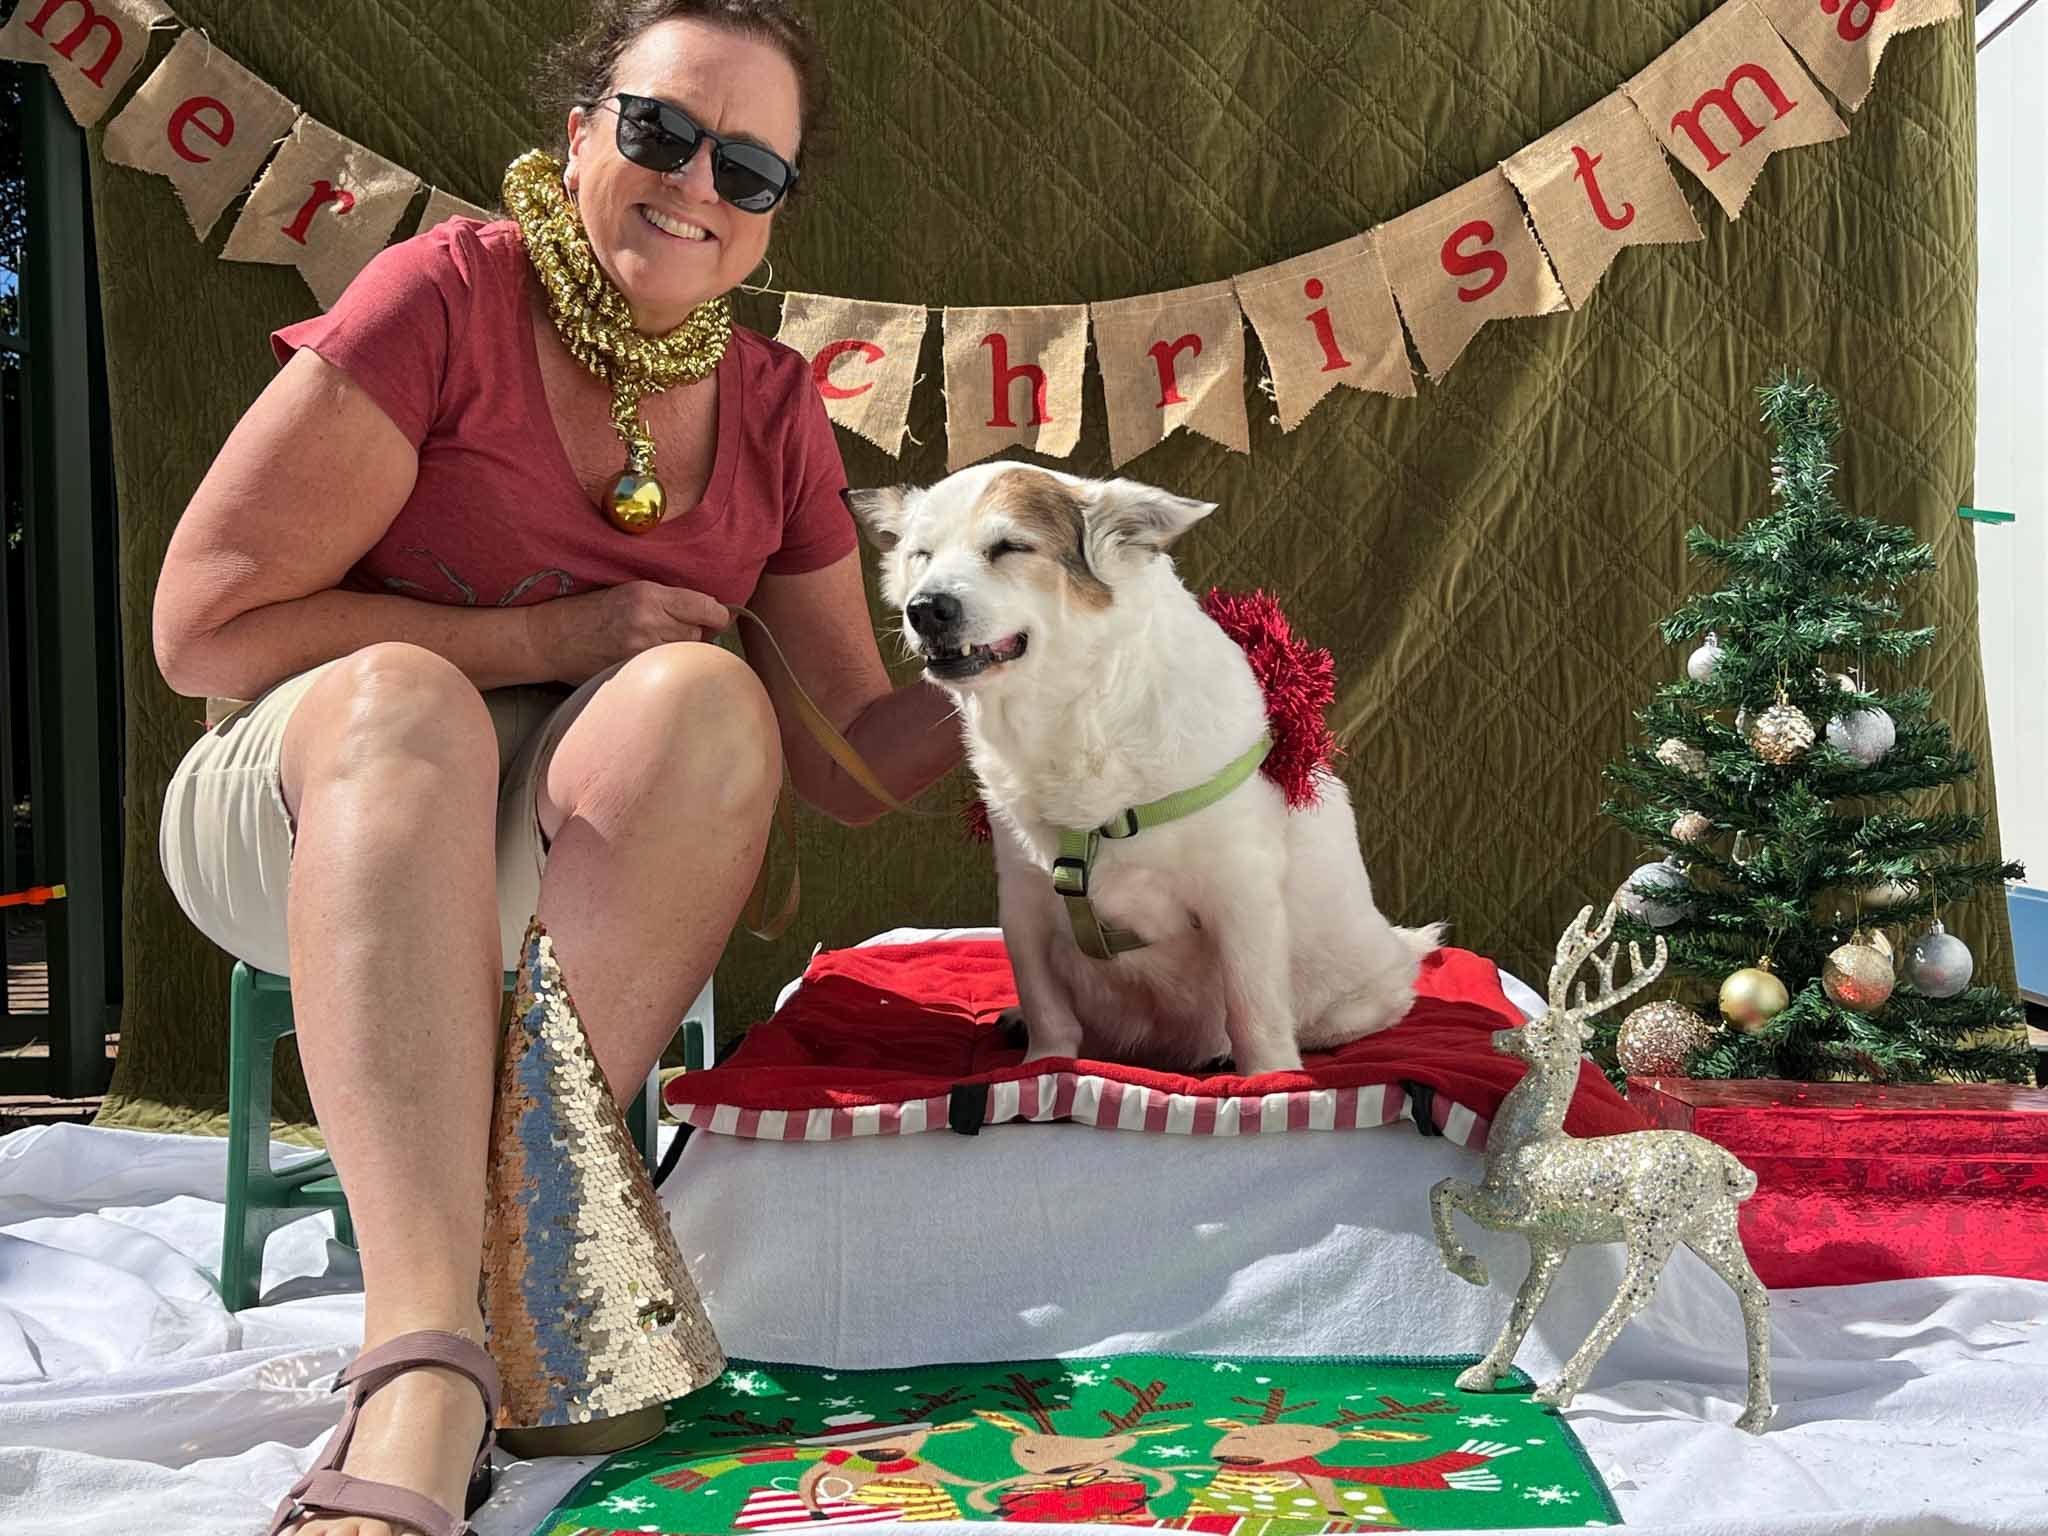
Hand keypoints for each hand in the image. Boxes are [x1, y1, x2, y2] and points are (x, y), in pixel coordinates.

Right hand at [526, 581, 731, 683]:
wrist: (551, 639)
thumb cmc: (589, 613)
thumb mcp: (628, 592)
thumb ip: (668, 602)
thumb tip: (710, 615)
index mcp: (649, 595)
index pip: (707, 608)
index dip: (717, 616)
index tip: (716, 619)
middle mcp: (649, 621)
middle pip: (698, 634)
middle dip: (690, 633)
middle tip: (667, 632)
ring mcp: (642, 650)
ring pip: (684, 653)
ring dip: (677, 652)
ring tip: (652, 647)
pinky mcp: (634, 671)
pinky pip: (666, 670)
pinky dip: (663, 667)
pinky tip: (646, 663)